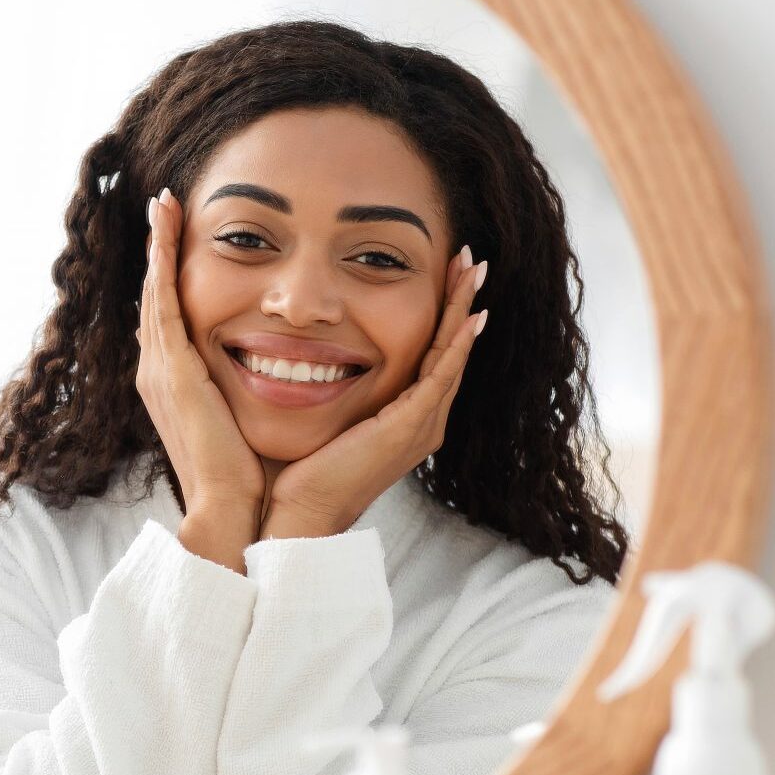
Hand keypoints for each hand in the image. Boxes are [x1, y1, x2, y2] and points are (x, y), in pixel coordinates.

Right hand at [135, 188, 266, 569]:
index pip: (171, 320)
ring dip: (158, 243)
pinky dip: (161, 257)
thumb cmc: (249, 479)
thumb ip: (250, 397)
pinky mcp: (171, 368)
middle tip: (162, 207)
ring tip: (162, 203)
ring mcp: (160, 369)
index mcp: (177, 387)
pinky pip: (162, 298)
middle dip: (158, 251)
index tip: (177, 244)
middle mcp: (159, 373)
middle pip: (155, 298)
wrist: (234, 513)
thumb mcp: (246, 425)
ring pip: (154, 290)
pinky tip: (165, 222)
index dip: (170, 280)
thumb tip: (279, 382)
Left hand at [261, 247, 487, 539]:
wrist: (300, 515)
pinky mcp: (409, 429)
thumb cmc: (301, 473)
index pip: (434, 354)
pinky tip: (471, 316)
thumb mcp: (328, 418)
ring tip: (474, 269)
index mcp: (407, 420)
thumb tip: (313, 356)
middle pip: (453, 349)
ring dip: (465, 309)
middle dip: (463, 300)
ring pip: (453, 355)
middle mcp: (423, 422)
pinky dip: (457, 344)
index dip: (445, 312)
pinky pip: (440, 377)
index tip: (449, 272)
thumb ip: (337, 390)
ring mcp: (420, 426)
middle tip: (473, 258)